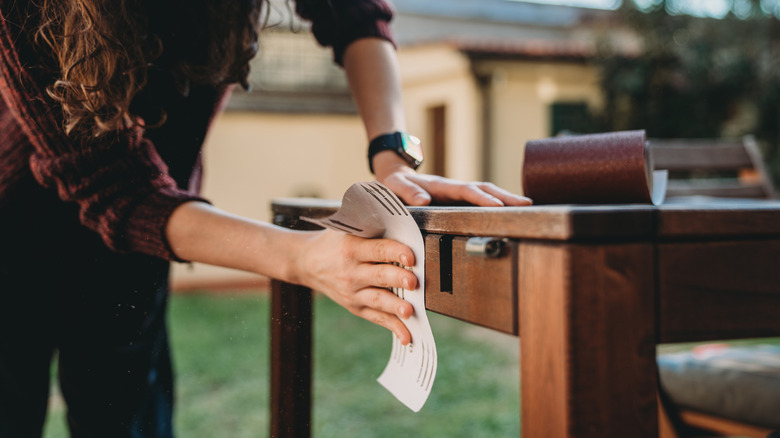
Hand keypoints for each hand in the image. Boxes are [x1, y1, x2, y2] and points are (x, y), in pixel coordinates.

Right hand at [292, 228, 416, 344]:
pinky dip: (393, 327)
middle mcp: (351, 272)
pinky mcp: (355, 307)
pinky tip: (408, 336)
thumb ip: (373, 225)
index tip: (411, 255)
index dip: (394, 251)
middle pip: (379, 276)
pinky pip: (377, 318)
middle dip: (398, 279)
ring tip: (410, 311)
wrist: (305, 262)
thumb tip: (405, 216)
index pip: (376, 249)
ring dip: (395, 306)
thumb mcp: (348, 227)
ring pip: (378, 300)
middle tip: (414, 282)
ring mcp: (353, 292)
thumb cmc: (334, 241)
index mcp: (351, 248)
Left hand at [376, 160, 532, 206]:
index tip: (499, 206)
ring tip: (527, 207)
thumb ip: (407, 193)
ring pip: (486, 192)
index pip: (466, 191)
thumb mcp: (395, 188)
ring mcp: (457, 193)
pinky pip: (481, 199)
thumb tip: (423, 201)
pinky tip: (510, 210)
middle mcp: (453, 187)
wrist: (393, 175)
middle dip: (506, 196)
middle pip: (484, 189)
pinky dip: (497, 202)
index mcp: (440, 187)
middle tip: (528, 204)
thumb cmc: (393, 184)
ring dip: (506, 198)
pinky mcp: (458, 199)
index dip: (482, 199)